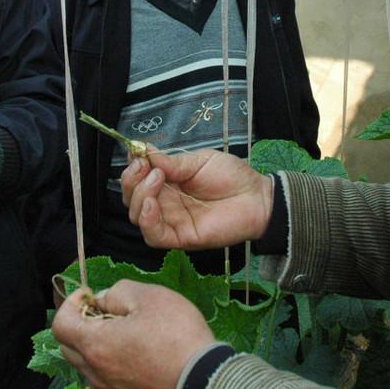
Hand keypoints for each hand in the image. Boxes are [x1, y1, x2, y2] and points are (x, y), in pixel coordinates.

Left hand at [52, 280, 215, 388]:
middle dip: (79, 324)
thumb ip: (117, 292)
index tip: (88, 295)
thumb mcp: (150, 296)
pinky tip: (134, 353)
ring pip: (86, 364)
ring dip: (93, 345)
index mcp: (95, 345)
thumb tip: (102, 300)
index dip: (70, 304)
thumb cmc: (177, 336)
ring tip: (122, 332)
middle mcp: (95, 372)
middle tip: (103, 311)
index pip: (60, 324)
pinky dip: (108, 362)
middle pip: (68, 345)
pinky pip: (104, 378)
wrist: (203, 381)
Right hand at [121, 148, 273, 250]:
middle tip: (147, 167)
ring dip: (140, 197)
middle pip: (133, 199)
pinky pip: (154, 236)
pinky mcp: (181, 238)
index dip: (132, 168)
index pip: (138, 180)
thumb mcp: (199, 161)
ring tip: (156, 180)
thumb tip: (144, 151)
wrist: (257, 196)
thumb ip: (172, 162)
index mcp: (167, 183)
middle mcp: (165, 203)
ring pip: (138, 217)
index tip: (137, 154)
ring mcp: (171, 221)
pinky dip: (147, 221)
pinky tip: (152, 204)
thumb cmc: (231, 176)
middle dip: (132, 182)